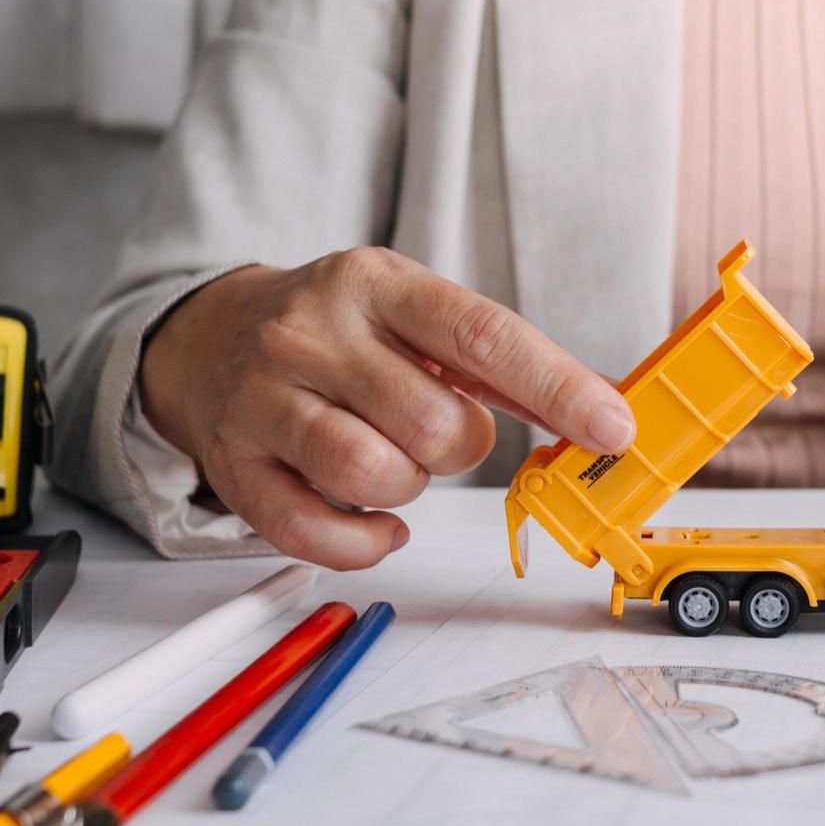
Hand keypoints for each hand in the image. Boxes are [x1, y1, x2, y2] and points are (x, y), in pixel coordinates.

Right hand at [139, 247, 634, 568]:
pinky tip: (374, 516)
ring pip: (374, 476)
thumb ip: (505, 366)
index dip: (558, 390)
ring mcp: (264, 400)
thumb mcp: (417, 317)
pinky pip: (317, 533)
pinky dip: (364, 541)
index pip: (484, 336)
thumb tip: (602, 413)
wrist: (210, 336)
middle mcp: (311, 334)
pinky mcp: (234, 466)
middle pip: (434, 424)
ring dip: (408, 488)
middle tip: (436, 431)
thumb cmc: (339, 332)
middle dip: (460, 447)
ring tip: (394, 458)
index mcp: (375, 284)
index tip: (614, 429)